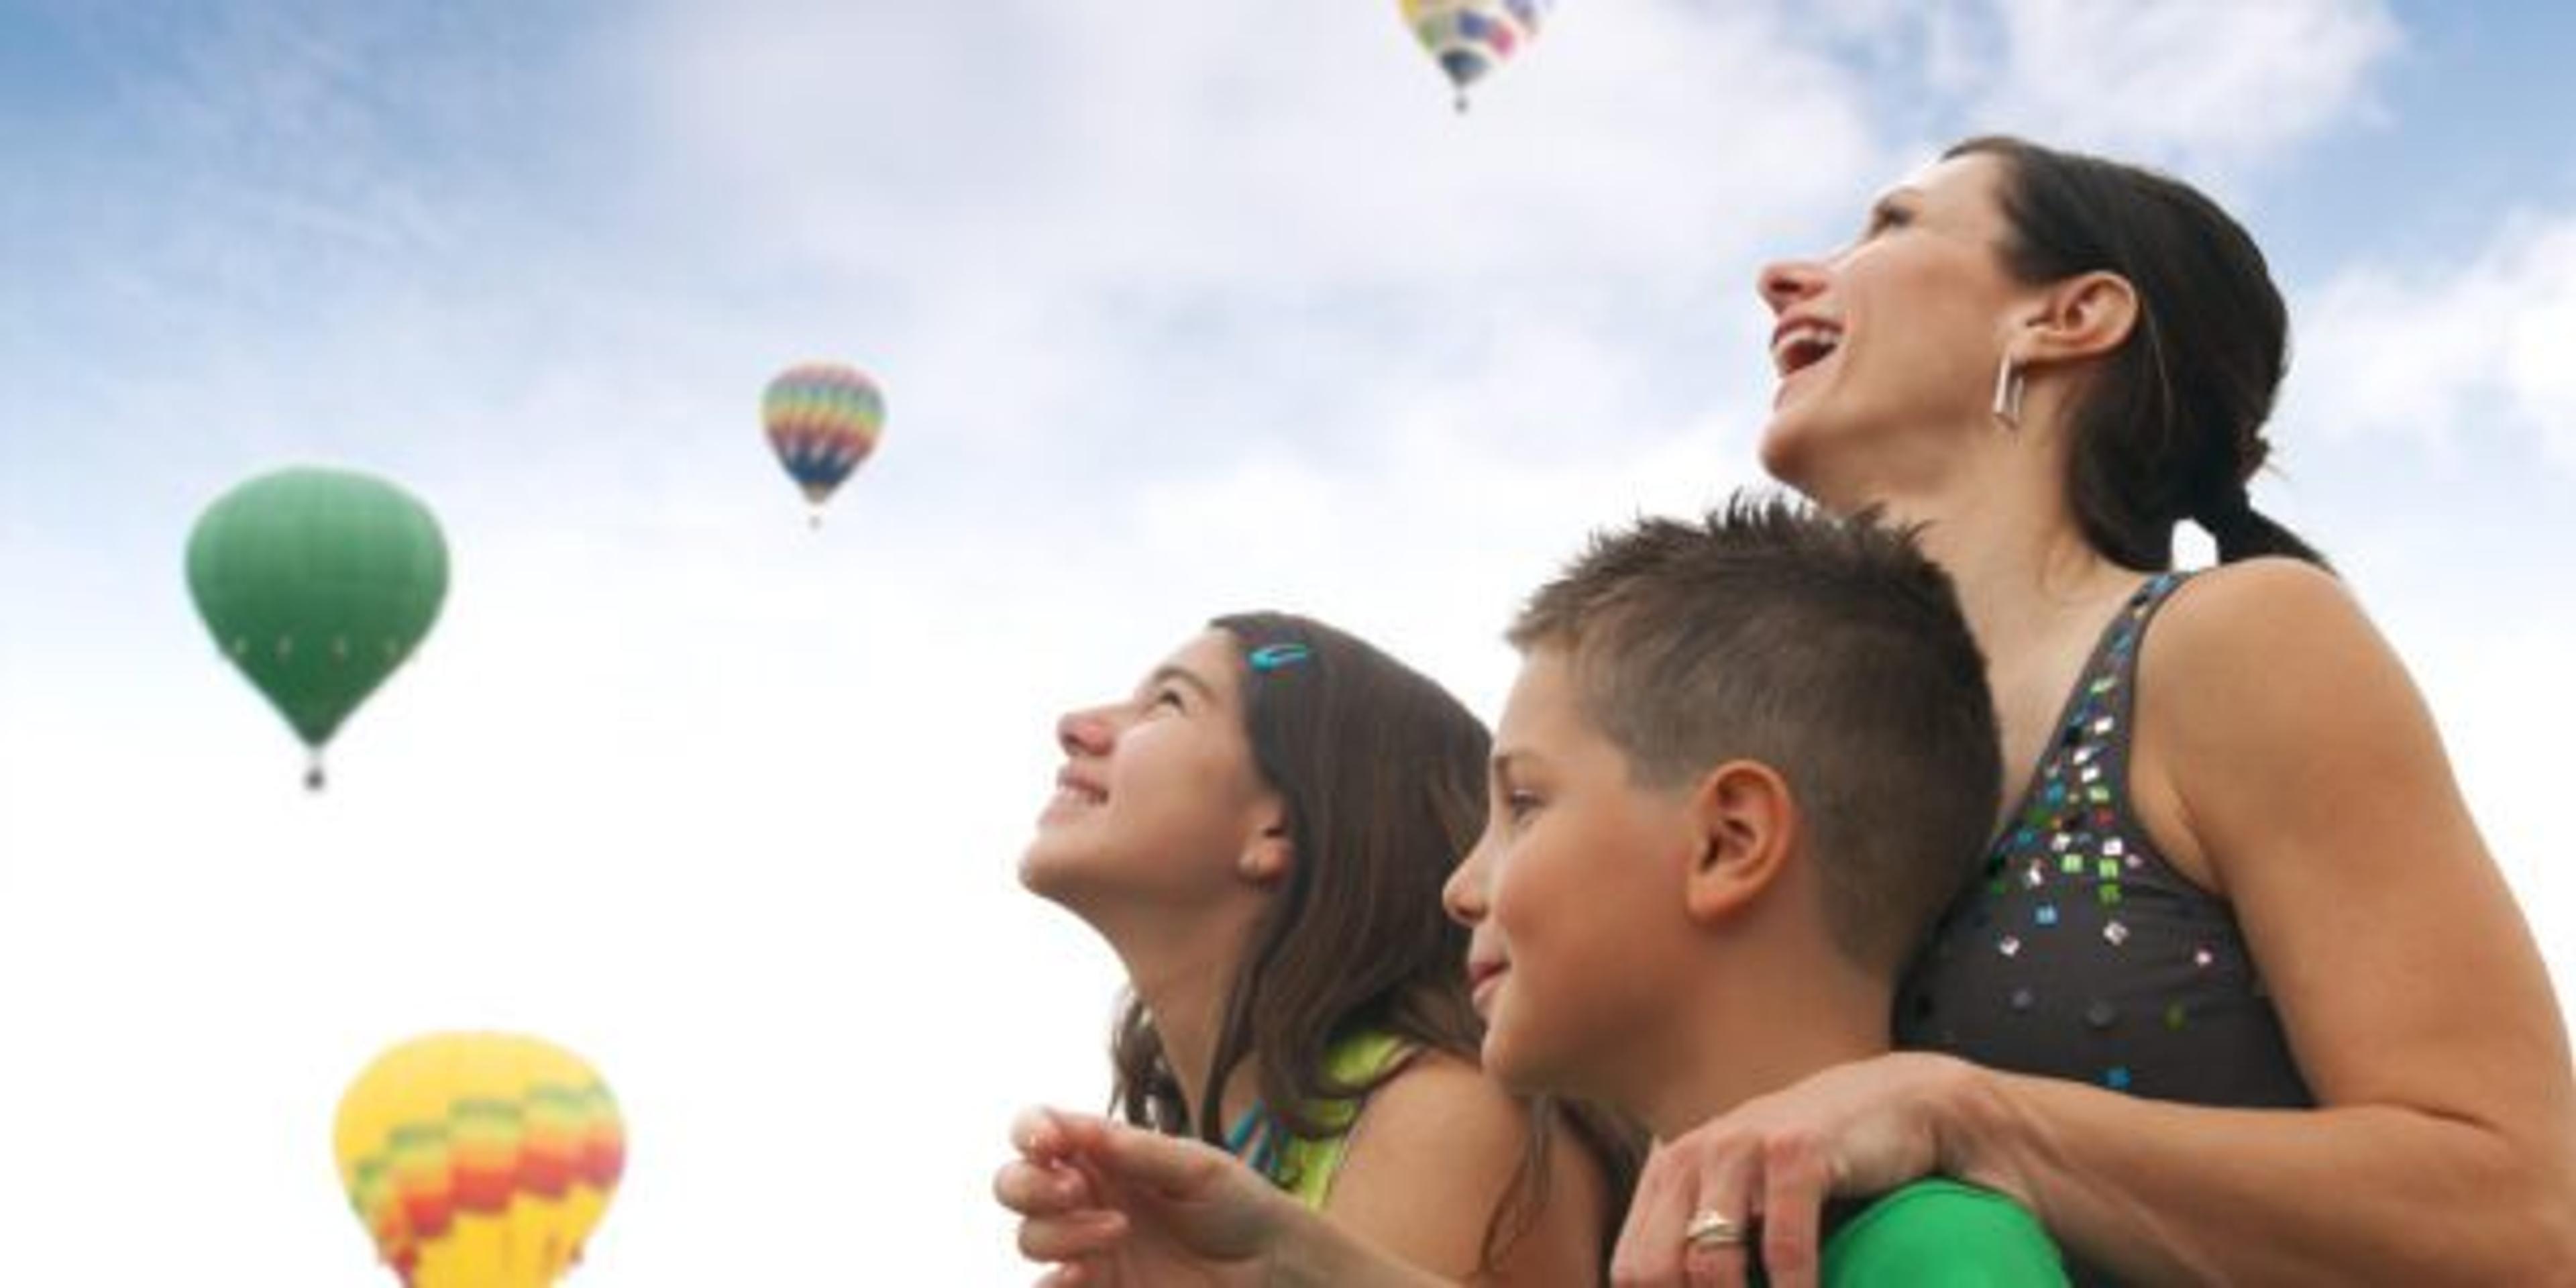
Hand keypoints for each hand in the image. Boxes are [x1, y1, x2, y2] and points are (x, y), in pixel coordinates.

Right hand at [996, 1107, 1296, 1286]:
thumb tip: (1079, 1129)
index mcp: (1103, 1154)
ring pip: (1029, 1237)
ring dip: (1060, 1231)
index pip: (1040, 1131)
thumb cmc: (1238, 1206)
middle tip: (1076, 1190)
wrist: (1270, 1268)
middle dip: (1031, 1185)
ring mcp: (1086, 1247)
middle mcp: (1084, 1198)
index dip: (1031, 1131)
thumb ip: (1139, 1150)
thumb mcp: (1197, 1168)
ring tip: (1119, 1229)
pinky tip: (1082, 1273)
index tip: (1051, 1143)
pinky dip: (1052, 1282)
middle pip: (1015, 1184)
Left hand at [1611, 1053, 1978, 1287]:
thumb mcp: (1741, 1201)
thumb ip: (1701, 1248)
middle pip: (1657, 1273)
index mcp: (1668, 1174)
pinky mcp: (1796, 1151)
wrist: (1895, 1101)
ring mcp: (1741, 1148)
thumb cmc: (1812, 1171)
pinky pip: (1783, 1248)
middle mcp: (1690, 1155)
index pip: (1632, 1271)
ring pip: (1709, 1266)